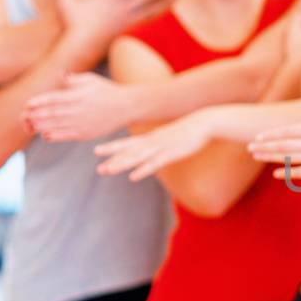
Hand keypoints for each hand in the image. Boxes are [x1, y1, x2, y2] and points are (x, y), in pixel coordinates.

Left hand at [23, 72, 135, 140]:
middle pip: (51, 113)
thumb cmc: (108, 91)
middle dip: (35, 116)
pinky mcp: (86, 133)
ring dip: (41, 126)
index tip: (27, 105)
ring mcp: (82, 123)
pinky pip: (66, 135)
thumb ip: (74, 79)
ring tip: (29, 126)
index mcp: (77, 95)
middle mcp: (78, 109)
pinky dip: (54, 136)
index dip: (38, 102)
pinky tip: (45, 135)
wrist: (127, 107)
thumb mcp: (91, 80)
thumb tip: (61, 74)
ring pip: (56, 125)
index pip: (53, 99)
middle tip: (23, 117)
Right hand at [54, 0, 166, 69]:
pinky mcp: (128, 33)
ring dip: (161, 1)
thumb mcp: (65, 5)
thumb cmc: (72, 26)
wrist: (79, 46)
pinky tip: (165, 19)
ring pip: (149, 9)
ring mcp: (127, 22)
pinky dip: (155, 20)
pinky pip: (146, 25)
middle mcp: (122, 9)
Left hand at [93, 110, 217, 180]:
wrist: (204, 123)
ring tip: (108, 170)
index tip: (96, 150)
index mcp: (152, 138)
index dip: (112, 147)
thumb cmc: (189, 130)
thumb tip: (152, 145)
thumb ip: (160, 141)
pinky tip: (133, 177)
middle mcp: (153, 142)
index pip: (128, 143)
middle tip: (98, 169)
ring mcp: (161, 148)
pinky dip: (143, 170)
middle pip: (129, 151)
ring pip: (137, 157)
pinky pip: (154, 163)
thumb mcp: (171, 135)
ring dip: (122, 164)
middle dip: (112, 159)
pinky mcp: (172, 154)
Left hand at [247, 86, 300, 181]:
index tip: (257, 137)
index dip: (271, 135)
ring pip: (290, 159)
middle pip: (284, 146)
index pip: (288, 132)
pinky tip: (276, 174)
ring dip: (271, 158)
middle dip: (265, 147)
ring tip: (257, 156)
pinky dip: (288, 173)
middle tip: (249, 148)